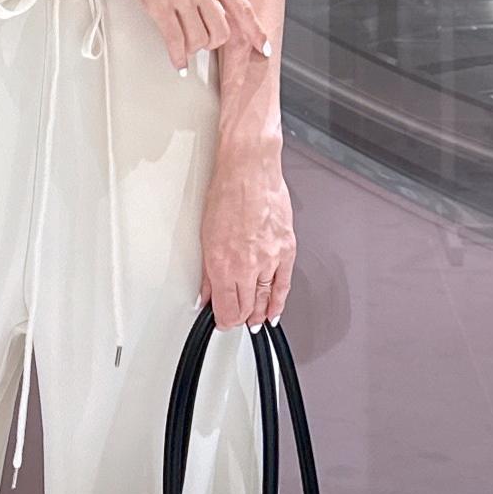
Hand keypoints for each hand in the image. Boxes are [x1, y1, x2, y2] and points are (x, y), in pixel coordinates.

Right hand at [89, 0, 268, 71]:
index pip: (241, 7)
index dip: (255, 31)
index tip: (262, 46)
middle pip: (221, 31)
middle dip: (213, 43)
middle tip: (203, 42)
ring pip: (199, 40)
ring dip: (192, 48)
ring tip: (184, 45)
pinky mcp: (158, 4)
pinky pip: (174, 41)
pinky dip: (177, 57)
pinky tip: (177, 62)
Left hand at [199, 156, 294, 329]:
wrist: (250, 171)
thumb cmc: (227, 194)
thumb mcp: (206, 237)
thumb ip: (208, 272)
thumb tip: (206, 293)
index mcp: (224, 265)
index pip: (226, 308)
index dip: (224, 321)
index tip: (223, 322)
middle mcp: (248, 267)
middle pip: (246, 307)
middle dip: (241, 318)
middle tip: (238, 321)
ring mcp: (270, 259)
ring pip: (266, 299)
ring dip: (260, 313)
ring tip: (256, 321)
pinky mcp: (286, 249)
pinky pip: (284, 284)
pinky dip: (279, 301)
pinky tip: (275, 310)